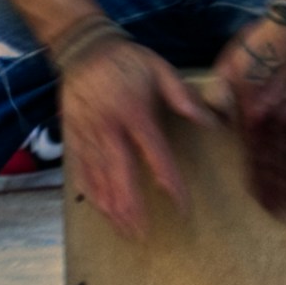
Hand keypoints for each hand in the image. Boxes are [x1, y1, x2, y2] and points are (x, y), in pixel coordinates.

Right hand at [51, 28, 201, 233]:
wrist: (83, 48)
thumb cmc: (127, 61)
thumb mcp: (159, 69)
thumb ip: (183, 96)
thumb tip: (211, 121)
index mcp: (135, 113)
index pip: (156, 157)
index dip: (170, 184)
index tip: (182, 207)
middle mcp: (110, 129)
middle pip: (121, 178)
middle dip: (133, 209)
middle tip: (144, 235)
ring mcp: (88, 135)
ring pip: (99, 180)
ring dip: (112, 209)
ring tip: (125, 232)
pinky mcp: (74, 137)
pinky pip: (81, 171)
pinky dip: (91, 194)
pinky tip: (101, 211)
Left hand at [201, 10, 285, 217]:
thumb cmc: (261, 44)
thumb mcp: (228, 67)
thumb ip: (219, 97)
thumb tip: (214, 122)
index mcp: (254, 114)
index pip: (255, 159)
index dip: (258, 183)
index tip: (259, 201)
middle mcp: (281, 122)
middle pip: (279, 168)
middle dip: (278, 194)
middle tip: (278, 215)